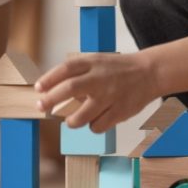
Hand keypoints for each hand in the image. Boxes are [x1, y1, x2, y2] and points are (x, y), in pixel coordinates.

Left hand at [34, 52, 159, 133]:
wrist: (149, 72)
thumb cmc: (117, 69)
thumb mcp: (97, 61)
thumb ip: (78, 72)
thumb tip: (51, 90)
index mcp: (93, 62)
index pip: (66, 69)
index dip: (49, 79)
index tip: (38, 88)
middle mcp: (100, 78)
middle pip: (69, 89)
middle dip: (50, 100)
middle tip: (41, 107)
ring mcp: (110, 96)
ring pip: (81, 116)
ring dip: (71, 121)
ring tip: (70, 121)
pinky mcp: (120, 111)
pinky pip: (97, 126)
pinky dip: (92, 126)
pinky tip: (95, 120)